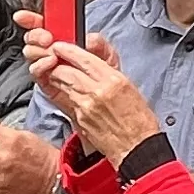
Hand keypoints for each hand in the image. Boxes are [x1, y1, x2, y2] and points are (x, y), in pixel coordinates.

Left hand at [21, 22, 160, 160]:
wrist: (137, 147)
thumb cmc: (138, 121)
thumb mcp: (129, 88)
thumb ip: (107, 73)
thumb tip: (90, 62)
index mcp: (114, 80)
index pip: (84, 59)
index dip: (68, 50)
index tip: (61, 46)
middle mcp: (98, 91)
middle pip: (67, 70)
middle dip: (57, 63)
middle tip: (55, 59)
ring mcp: (86, 106)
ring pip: (62, 84)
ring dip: (56, 76)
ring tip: (58, 74)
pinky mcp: (80, 119)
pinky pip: (65, 100)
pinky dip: (61, 92)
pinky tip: (63, 90)